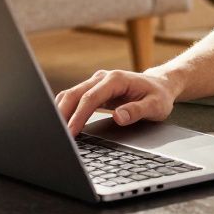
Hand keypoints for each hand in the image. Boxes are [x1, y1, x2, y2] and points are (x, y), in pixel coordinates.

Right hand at [54, 69, 177, 135]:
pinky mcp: (93, 90)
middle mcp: (103, 78)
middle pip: (75, 94)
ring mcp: (96, 83)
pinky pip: (74, 98)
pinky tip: (60, 123)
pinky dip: (65, 109)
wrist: (160, 85)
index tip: (71, 131)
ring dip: (60, 111)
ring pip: (71, 95)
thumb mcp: (156, 106)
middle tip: (55, 135)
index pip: (91, 97)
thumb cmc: (158, 96)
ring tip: (53, 131)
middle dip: (62, 114)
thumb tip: (119, 116)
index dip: (79, 115)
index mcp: (116, 79)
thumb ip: (137, 110)